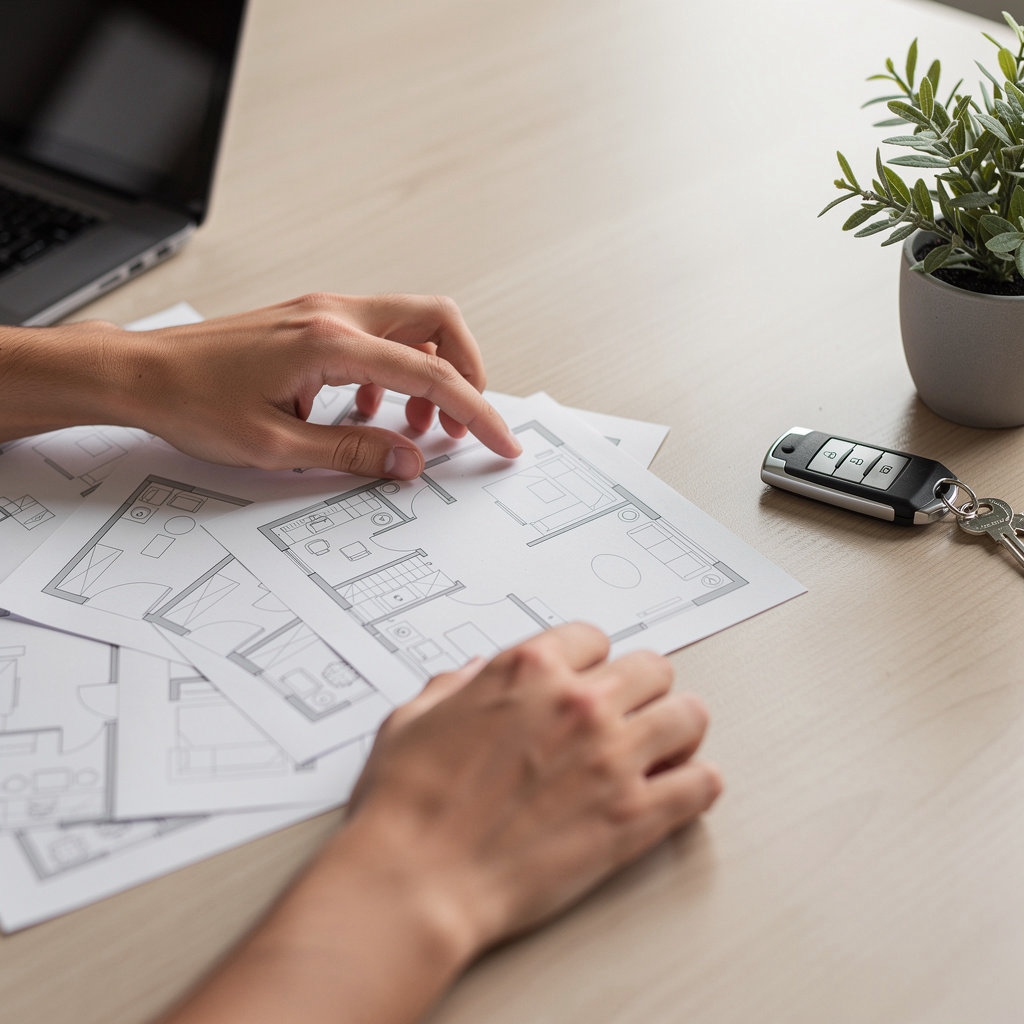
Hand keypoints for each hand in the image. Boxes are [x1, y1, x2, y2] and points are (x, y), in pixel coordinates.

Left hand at [121, 292, 521, 475]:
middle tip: (463, 422)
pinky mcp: (310, 322)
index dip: (476, 411)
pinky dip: (391, 372)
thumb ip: (353, 451)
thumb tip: (408, 460)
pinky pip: (376, 337)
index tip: (500, 441)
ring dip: (427, 374)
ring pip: (408, 327)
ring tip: (413, 426)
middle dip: (465, 371)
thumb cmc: (191, 401)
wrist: (140, 374)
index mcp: (331, 342)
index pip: (430, 373)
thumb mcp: (276, 445)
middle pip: (436, 321)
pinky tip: (366, 410)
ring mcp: (322, 312)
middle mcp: (334, 315)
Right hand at [346, 623, 722, 953]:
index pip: (592, 637)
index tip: (588, 680)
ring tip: (662, 749)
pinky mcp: (634, 817)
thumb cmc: (407, 806)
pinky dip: (696, 785)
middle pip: (652, 668)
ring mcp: (613, 757)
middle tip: (628, 714)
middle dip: (640, 690)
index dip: (589, 661)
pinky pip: (702, 784)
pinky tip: (677, 791)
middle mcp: (579, 703)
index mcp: (528, 670)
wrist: (417, 881)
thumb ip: (454, 687)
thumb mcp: (412, 719)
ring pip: (689, 715)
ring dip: (676, 730)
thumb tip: (474, 677)